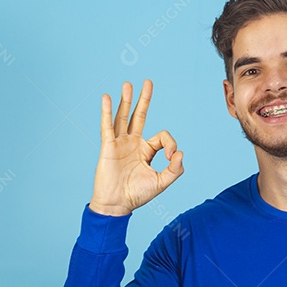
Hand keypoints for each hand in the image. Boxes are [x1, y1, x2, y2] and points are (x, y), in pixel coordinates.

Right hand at [89, 79, 183, 215]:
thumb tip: (180, 153)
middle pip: (139, 116)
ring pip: (123, 117)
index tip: (171, 156)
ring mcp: (120, 143)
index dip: (170, 143)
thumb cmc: (137, 195)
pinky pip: (107, 126)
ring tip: (128, 84)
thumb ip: (174, 169)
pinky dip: (106, 111)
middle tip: (148, 82)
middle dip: (144, 99)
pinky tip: (106, 97)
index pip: (162, 136)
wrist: (117, 205)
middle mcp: (133, 143)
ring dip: (126, 100)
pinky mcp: (108, 146)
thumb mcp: (161, 183)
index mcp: (146, 151)